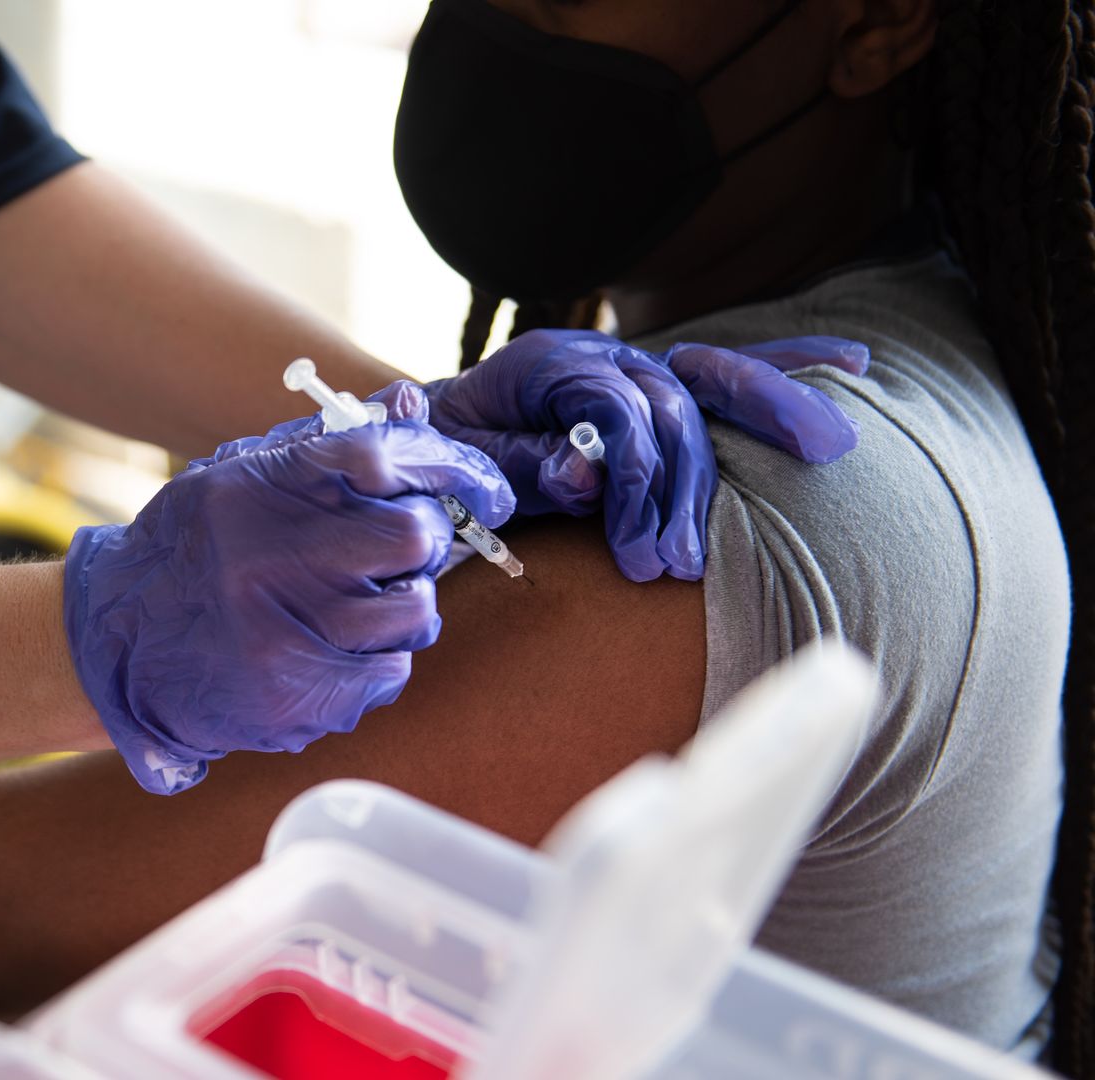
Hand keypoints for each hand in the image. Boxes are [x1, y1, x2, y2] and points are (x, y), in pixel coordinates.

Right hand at [64, 419, 510, 793]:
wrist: (112, 649)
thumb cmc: (191, 552)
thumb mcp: (236, 477)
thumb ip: (325, 444)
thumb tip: (413, 404)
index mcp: (260, 487)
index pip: (381, 452)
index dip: (448, 463)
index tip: (480, 485)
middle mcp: (271, 556)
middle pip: (412, 534)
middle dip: (424, 541)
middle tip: (401, 552)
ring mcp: (283, 632)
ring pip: (415, 611)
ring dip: (405, 606)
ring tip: (360, 606)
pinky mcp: (292, 698)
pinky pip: (390, 674)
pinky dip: (378, 662)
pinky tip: (334, 653)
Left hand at [425, 330, 866, 581]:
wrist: (435, 422)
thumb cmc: (447, 447)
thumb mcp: (463, 459)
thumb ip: (520, 465)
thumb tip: (588, 474)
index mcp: (551, 363)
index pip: (619, 413)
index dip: (635, 484)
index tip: (638, 557)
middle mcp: (604, 355)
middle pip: (675, 405)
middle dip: (686, 490)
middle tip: (680, 568)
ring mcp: (638, 363)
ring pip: (716, 386)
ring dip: (746, 453)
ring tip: (739, 534)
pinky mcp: (661, 379)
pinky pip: (731, 368)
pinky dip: (791, 364)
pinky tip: (857, 364)